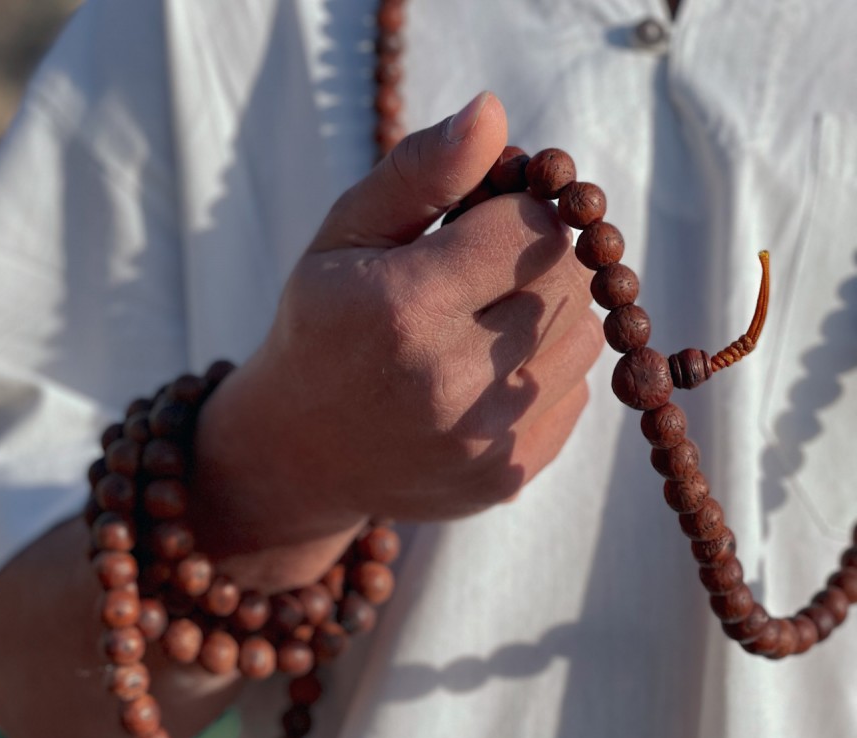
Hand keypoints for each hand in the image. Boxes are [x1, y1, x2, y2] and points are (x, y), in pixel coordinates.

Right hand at [192, 93, 602, 583]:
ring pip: (584, 339)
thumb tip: (493, 113)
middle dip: (536, 261)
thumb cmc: (323, 328)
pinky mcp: (509, 477)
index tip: (482, 222)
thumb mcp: (345, 236)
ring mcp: (485, 441)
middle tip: (482, 274)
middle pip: (569, 282)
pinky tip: (486, 378)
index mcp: (406, 308)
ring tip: (482, 327)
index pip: (535, 226)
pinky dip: (545, 374)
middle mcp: (452, 382)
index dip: (517, 211)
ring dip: (547, 318)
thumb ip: (419, 172)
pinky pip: (575, 395)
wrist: (302, 452)